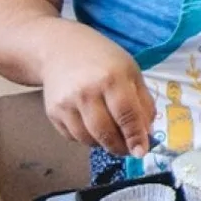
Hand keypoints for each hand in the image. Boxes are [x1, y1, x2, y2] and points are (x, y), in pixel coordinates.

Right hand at [39, 25, 154, 157]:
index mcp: (111, 78)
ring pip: (88, 139)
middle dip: (120, 147)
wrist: (59, 48)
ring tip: (112, 134)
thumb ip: (143, 102)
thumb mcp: (130, 71)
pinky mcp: (53, 112)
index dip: (135, 136)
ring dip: (103, 144)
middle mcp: (86, 91)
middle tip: (129, 149)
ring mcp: (66, 103)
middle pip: (105, 132)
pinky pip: (73, 137)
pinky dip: (87, 138)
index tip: (142, 152)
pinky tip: (92, 124)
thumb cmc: (102, 59)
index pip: (126, 114)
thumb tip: (147, 133)